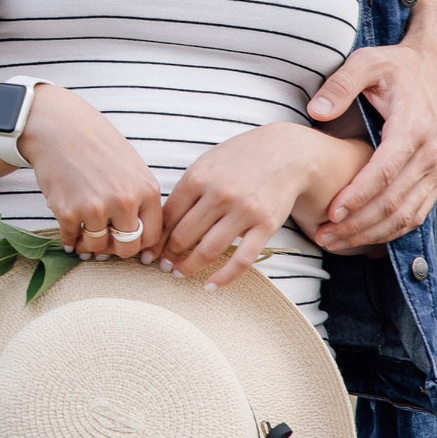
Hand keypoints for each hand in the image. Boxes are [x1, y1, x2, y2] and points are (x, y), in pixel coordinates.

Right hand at [17, 88, 164, 260]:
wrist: (58, 126)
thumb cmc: (95, 142)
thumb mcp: (132, 167)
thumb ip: (139, 199)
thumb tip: (138, 235)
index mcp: (146, 190)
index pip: (152, 237)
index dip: (140, 245)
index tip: (128, 244)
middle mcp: (124, 202)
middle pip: (127, 248)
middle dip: (115, 249)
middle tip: (106, 242)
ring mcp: (96, 208)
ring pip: (97, 247)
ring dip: (90, 246)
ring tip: (85, 238)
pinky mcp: (68, 211)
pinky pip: (71, 240)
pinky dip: (69, 240)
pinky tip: (69, 234)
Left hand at [160, 124, 365, 288]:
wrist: (285, 151)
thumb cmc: (239, 158)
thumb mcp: (206, 165)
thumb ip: (186, 191)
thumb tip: (163, 223)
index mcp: (198, 178)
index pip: (168, 217)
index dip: (155, 238)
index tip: (150, 251)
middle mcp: (219, 195)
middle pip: (183, 236)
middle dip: (168, 255)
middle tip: (162, 265)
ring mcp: (243, 211)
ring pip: (208, 251)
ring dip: (188, 267)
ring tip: (178, 273)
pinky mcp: (265, 225)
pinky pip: (241, 260)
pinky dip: (222, 277)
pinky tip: (209, 286)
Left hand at [305, 34, 436, 250]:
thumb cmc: (396, 67)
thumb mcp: (367, 62)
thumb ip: (340, 85)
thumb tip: (317, 112)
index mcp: (413, 128)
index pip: (385, 172)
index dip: (359, 196)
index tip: (331, 211)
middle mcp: (430, 155)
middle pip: (394, 202)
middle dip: (357, 224)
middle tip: (322, 236)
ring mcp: (436, 171)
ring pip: (405, 215)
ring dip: (370, 234)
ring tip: (333, 242)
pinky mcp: (435, 180)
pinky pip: (415, 215)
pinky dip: (389, 232)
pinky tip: (359, 239)